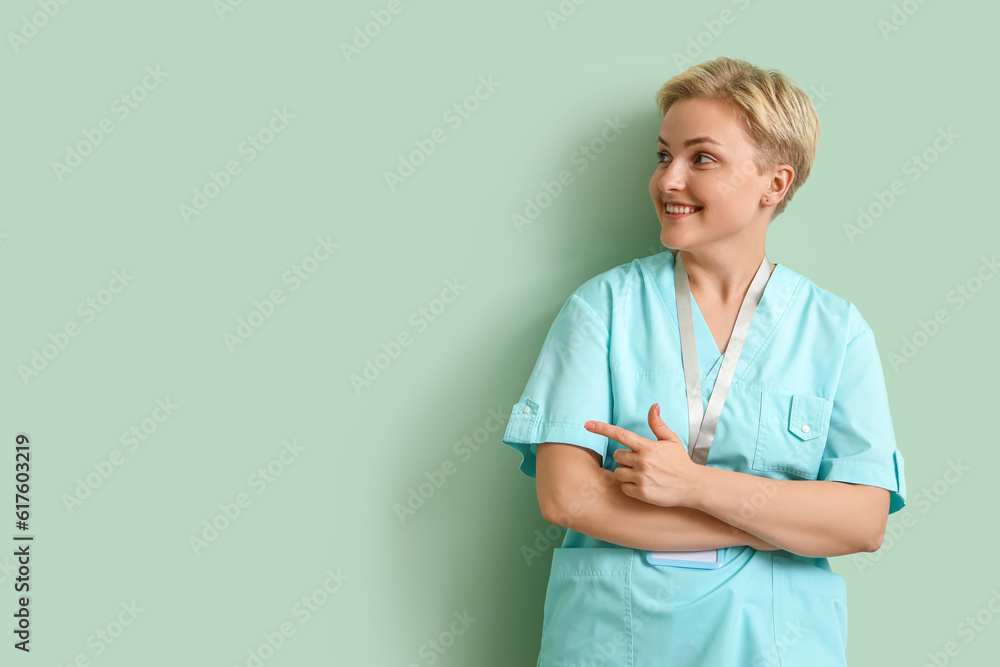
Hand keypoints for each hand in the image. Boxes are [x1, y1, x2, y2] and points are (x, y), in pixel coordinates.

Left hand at [584, 403, 701, 507]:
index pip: (620, 434)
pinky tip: (644, 485)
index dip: (602, 429)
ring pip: (618, 472)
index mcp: (648, 447)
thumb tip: (653, 406)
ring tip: (643, 474)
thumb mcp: (671, 440)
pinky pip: (624, 487)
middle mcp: (643, 461)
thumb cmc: (680, 462)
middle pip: (617, 456)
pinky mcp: (641, 493)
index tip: (587, 424)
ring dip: (626, 472)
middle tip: (639, 461)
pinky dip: (630, 487)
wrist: (692, 486)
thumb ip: (658, 424)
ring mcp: (641, 478)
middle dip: (624, 458)